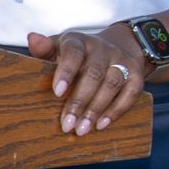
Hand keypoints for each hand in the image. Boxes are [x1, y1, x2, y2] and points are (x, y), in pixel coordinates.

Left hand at [27, 23, 150, 134]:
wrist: (120, 44)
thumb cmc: (80, 52)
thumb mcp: (60, 47)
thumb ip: (44, 48)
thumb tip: (32, 39)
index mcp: (79, 42)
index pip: (73, 53)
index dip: (66, 71)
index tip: (57, 93)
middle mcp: (102, 49)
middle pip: (93, 74)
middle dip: (79, 101)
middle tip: (67, 124)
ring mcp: (121, 61)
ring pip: (111, 84)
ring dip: (96, 109)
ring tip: (82, 129)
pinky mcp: (136, 74)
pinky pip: (130, 93)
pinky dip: (116, 111)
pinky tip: (101, 125)